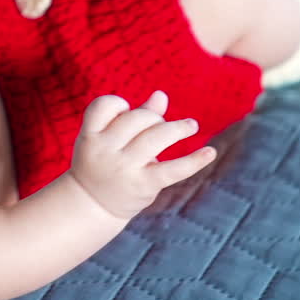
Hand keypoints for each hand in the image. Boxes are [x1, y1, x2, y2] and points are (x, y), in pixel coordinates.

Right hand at [69, 91, 216, 219]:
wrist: (92, 205)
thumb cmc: (101, 164)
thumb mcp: (107, 139)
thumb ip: (132, 117)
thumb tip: (161, 94)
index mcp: (89, 135)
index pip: (105, 105)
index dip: (120, 104)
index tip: (125, 114)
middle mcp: (103, 150)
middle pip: (137, 118)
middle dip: (154, 118)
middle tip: (160, 126)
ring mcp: (123, 168)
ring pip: (156, 137)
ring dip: (178, 128)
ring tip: (191, 126)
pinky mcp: (143, 184)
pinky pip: (173, 169)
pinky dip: (194, 161)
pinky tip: (210, 153)